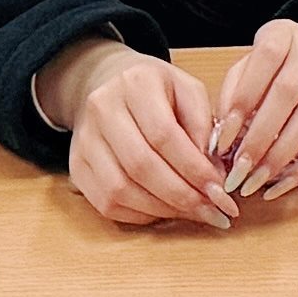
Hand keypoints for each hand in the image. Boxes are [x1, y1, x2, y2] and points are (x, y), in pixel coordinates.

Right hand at [40, 42, 243, 229]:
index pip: (164, 135)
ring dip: (163, 210)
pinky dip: (141, 215)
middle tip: (213, 211)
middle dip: (182, 196)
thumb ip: (204, 124)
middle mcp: (102, 110)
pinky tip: (166, 212)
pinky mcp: (77, 167)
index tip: (220, 191)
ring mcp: (84, 141)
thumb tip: (213, 171)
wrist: (106, 81)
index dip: (194, 169)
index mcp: (135, 83)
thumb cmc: (155, 89)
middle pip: (141, 166)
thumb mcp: (187, 89)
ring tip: (194, 213)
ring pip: (120, 190)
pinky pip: (107, 204)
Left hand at [209, 17, 297, 199]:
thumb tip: (221, 136)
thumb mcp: (252, 66)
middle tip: (238, 172)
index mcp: (283, 33)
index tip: (222, 142)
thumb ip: (234, 92)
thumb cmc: (282, 68)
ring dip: (280, 155)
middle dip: (258, 138)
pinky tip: (285, 184)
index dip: (242, 101)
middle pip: (287, 92)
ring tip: (256, 181)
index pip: (263, 61)